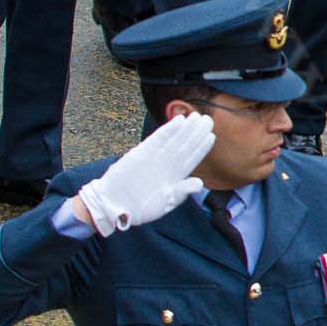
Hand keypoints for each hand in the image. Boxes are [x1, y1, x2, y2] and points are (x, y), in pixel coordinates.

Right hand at [76, 113, 214, 234]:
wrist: (115, 206)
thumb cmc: (141, 208)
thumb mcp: (165, 203)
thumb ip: (181, 191)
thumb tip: (199, 183)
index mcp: (176, 175)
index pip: (192, 158)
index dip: (202, 147)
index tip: (211, 135)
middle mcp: (168, 164)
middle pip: (186, 145)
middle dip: (197, 133)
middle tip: (208, 120)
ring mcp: (155, 157)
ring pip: (174, 140)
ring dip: (185, 128)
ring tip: (196, 116)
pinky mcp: (141, 153)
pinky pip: (157, 139)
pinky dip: (167, 130)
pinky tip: (178, 121)